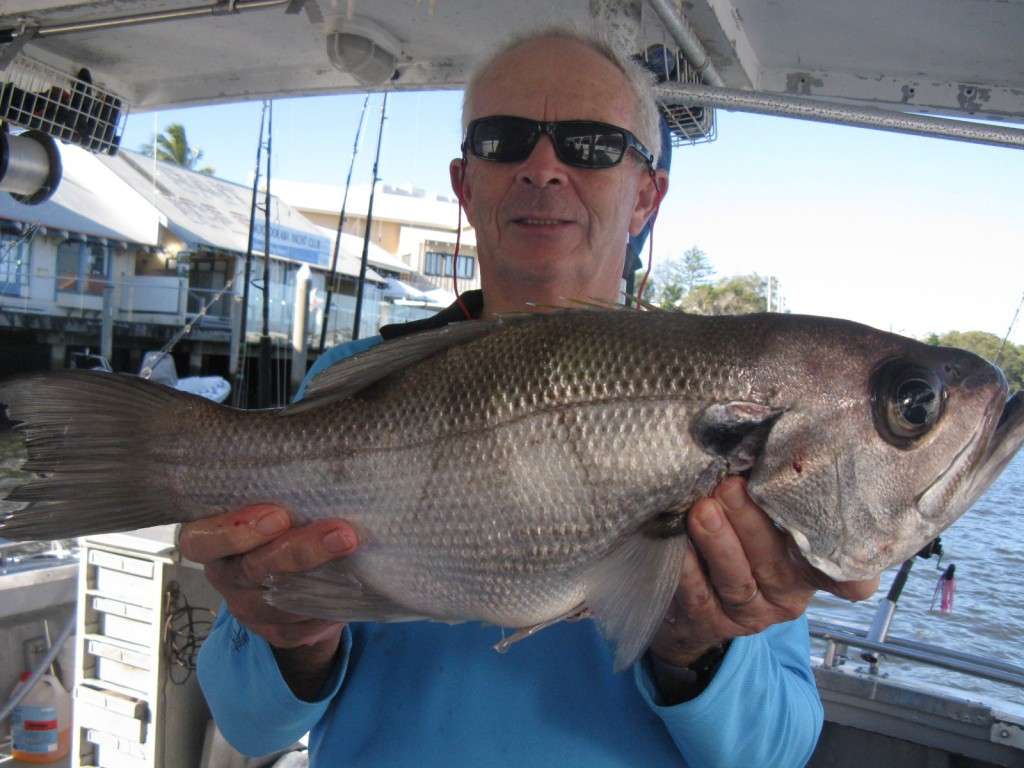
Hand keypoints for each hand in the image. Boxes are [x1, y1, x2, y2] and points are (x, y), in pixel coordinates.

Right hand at [178, 504, 358, 649]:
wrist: (295, 570)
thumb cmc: (283, 519)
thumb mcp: (273, 501)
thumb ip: (283, 492)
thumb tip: (327, 464)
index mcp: (209, 540)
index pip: (201, 541)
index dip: (234, 532)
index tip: (279, 516)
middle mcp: (225, 575)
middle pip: (253, 569)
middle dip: (300, 551)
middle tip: (342, 533)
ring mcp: (247, 607)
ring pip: (279, 603)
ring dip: (323, 582)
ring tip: (357, 557)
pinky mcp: (276, 631)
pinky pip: (300, 626)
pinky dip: (328, 609)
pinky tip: (354, 591)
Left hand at [649, 477, 878, 667]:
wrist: (695, 604)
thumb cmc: (739, 542)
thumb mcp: (766, 521)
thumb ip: (773, 495)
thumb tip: (758, 442)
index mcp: (811, 568)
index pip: (847, 577)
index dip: (854, 570)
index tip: (850, 542)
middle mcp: (786, 594)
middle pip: (775, 563)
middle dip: (751, 523)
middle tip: (730, 487)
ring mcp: (749, 612)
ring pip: (737, 580)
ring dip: (718, 542)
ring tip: (702, 510)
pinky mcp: (711, 621)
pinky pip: (698, 594)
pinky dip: (687, 566)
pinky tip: (679, 540)